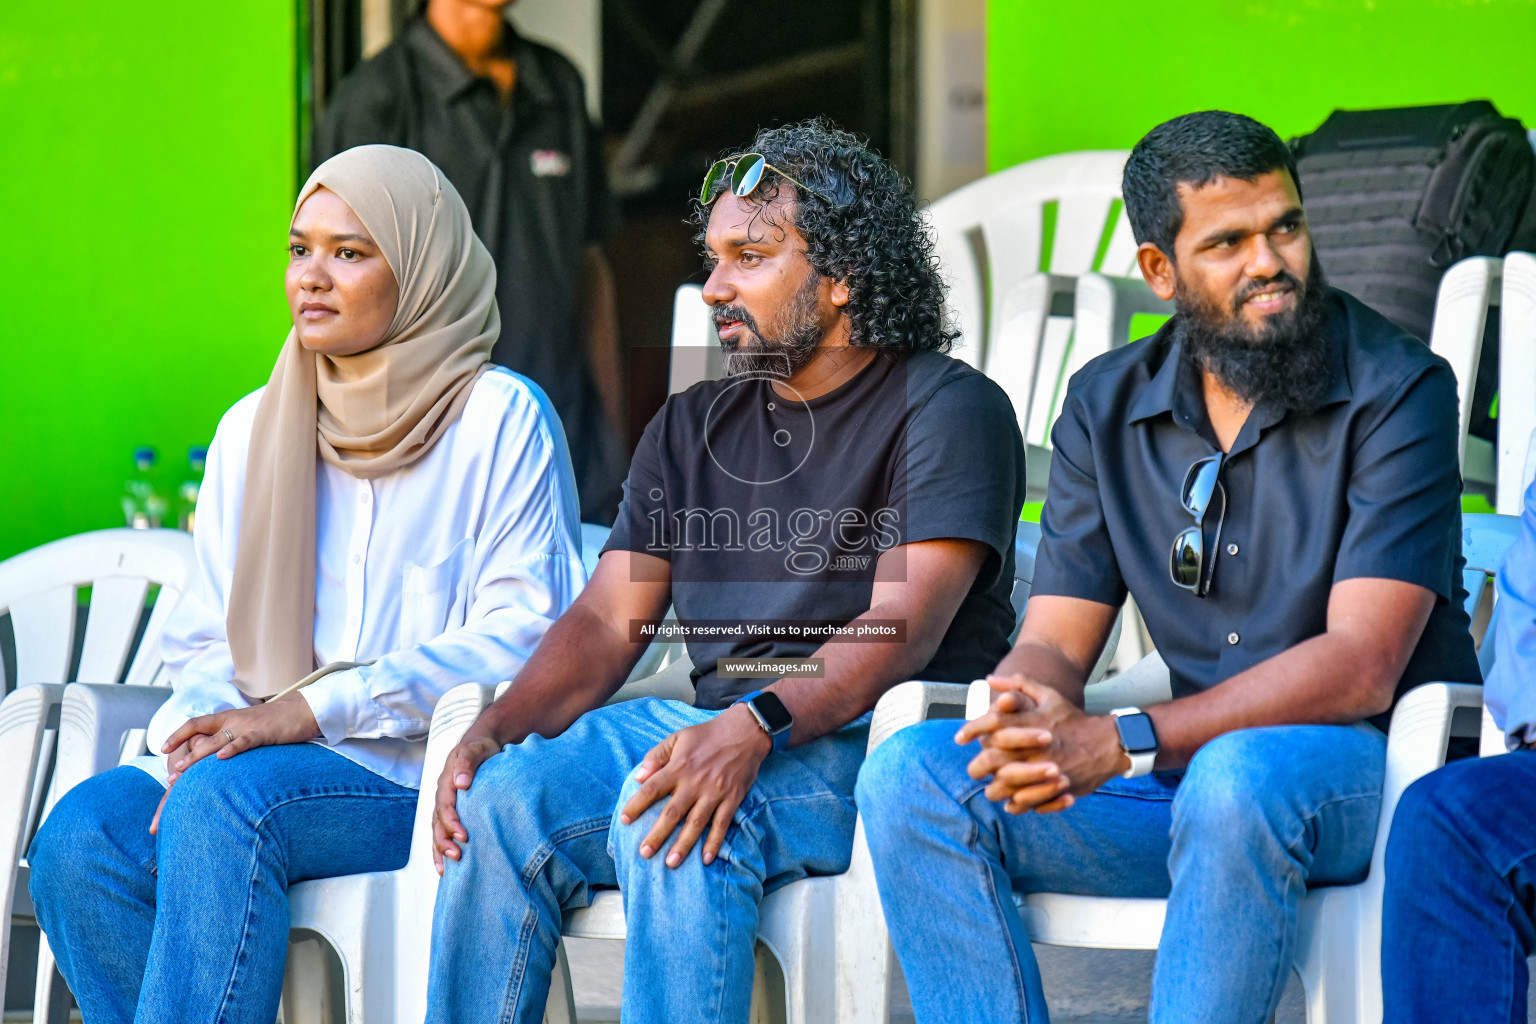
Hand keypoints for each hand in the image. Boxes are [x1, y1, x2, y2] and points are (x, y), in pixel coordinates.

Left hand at [150, 694, 320, 833]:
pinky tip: (221, 758)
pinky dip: (232, 749)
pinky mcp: (264, 733)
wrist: (304, 709)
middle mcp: (233, 720)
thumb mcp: (249, 728)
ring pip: (217, 740)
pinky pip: (245, 741)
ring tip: (181, 770)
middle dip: (184, 756)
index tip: (162, 749)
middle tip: (171, 776)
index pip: (196, 724)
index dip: (178, 735)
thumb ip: (232, 738)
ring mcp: (248, 726)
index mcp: (228, 718)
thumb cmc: (276, 723)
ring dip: (197, 756)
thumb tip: (214, 756)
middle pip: (201, 736)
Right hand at [431, 734, 501, 873]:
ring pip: (436, 831)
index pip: (445, 805)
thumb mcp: (475, 750)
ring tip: (447, 868)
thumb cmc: (480, 749)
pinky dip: (441, 850)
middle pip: (438, 822)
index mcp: (446, 782)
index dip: (451, 821)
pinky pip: (441, 833)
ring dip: (440, 849)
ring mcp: (445, 806)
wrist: (481, 746)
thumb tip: (461, 783)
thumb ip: (468, 763)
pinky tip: (444, 866)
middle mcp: (442, 796)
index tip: (463, 834)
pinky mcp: (451, 813)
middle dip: (444, 840)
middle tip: (457, 855)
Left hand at [619, 704, 771, 867]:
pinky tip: (706, 858)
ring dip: (683, 844)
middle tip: (644, 853)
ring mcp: (714, 793)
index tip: (624, 819)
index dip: (637, 804)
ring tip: (671, 863)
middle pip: (672, 813)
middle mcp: (695, 783)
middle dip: (657, 834)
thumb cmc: (707, 735)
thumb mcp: (678, 737)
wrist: (744, 732)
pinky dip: (714, 842)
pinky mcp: (732, 799)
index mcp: (679, 767)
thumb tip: (639, 776)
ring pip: (696, 823)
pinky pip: (722, 824)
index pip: (652, 788)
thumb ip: (657, 755)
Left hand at [955, 675, 1127, 814]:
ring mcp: (1044, 772)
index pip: (991, 724)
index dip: (971, 730)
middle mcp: (1034, 748)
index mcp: (1030, 724)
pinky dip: (1016, 803)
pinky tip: (1012, 798)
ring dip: (994, 788)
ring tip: (992, 786)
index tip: (959, 738)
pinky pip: (1025, 803)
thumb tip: (989, 679)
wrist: (1108, 743)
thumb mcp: (1048, 695)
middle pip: (991, 761)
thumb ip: (1018, 685)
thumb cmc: (1072, 718)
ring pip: (1004, 787)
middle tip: (975, 769)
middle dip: (977, 767)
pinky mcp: (1055, 790)